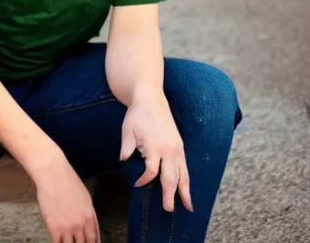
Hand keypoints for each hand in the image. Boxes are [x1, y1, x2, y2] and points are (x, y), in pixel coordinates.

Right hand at [33, 154, 100, 241]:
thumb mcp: (85, 196)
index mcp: (90, 215)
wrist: (53, 173)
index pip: (95, 239)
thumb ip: (88, 214)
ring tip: (68, 241)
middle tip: (78, 242)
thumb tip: (88, 225)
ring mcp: (67, 227)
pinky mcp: (54, 228)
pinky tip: (59, 242)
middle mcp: (81, 224)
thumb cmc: (67, 180)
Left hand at [119, 89, 192, 212]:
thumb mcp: (127, 130)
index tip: (137, 184)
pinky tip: (186, 189)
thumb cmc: (137, 114)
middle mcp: (168, 150)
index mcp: (154, 146)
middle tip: (168, 210)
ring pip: (183, 174)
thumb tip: (122, 161)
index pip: (151, 172)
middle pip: (171, 178)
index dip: (144, 181)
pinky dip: (187, 180)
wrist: (151, 99)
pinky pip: (185, 167)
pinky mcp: (180, 146)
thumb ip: (126, 147)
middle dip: (170, 195)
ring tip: (187, 207)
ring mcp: (176, 148)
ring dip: (184, 191)